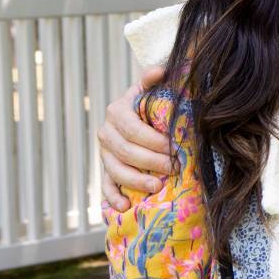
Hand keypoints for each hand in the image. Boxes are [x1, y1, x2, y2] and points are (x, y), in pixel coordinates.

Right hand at [99, 66, 172, 208]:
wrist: (142, 116)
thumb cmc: (154, 104)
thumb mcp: (154, 90)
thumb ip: (154, 81)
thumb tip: (161, 70)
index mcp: (118, 111)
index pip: (133, 129)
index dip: (153, 141)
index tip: (173, 148)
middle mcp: (106, 132)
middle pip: (125, 152)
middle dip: (150, 162)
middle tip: (173, 169)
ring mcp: (104, 153)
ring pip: (115, 170)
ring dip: (135, 181)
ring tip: (157, 188)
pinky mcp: (105, 170)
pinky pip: (105, 186)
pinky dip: (113, 198)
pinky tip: (125, 207)